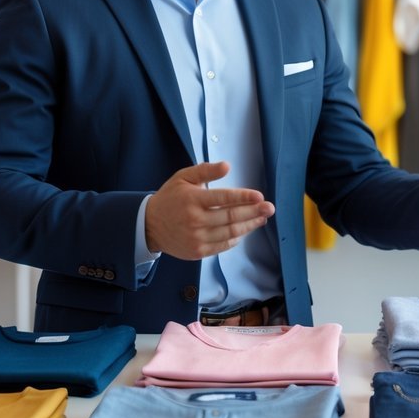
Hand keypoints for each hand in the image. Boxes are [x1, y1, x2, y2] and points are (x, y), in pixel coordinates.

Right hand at [144, 162, 274, 259]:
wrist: (149, 225)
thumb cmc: (170, 198)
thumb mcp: (183, 177)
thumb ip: (205, 170)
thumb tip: (227, 166)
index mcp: (192, 200)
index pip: (223, 198)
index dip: (244, 197)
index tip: (259, 196)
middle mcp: (195, 220)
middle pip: (231, 217)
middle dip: (253, 212)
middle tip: (269, 208)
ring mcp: (196, 238)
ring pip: (230, 233)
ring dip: (249, 226)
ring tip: (262, 218)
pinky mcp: (197, 251)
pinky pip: (223, 246)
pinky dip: (236, 238)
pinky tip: (244, 230)